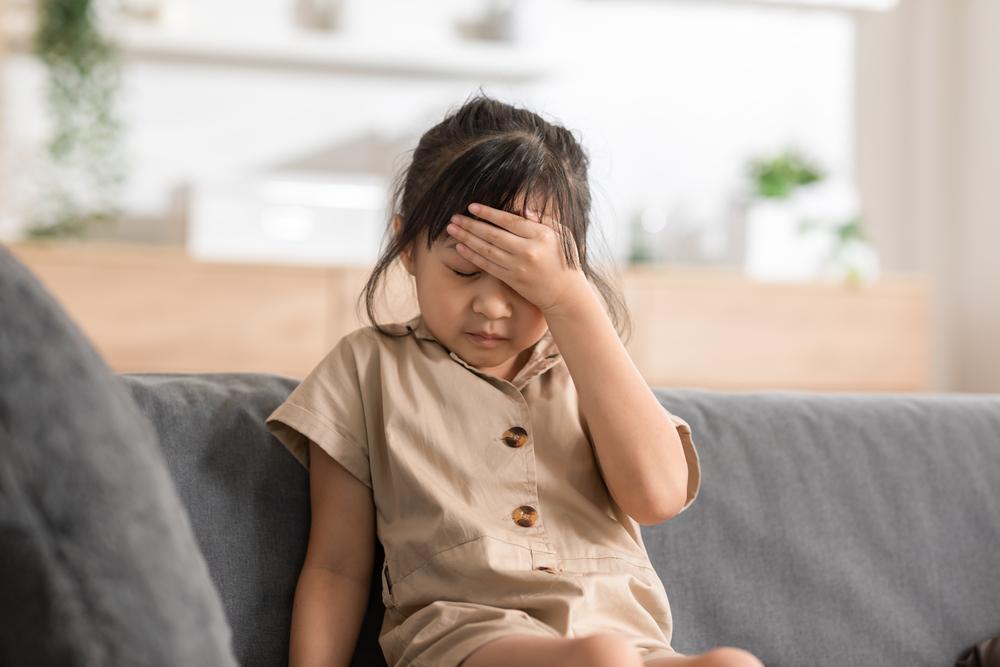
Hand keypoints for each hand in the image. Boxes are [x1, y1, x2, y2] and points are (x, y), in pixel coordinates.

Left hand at [445, 202, 590, 315]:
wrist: (565, 293)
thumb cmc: (564, 259)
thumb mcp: (561, 234)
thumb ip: (542, 220)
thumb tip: (521, 210)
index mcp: (540, 235)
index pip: (508, 220)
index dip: (488, 213)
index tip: (472, 207)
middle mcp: (527, 250)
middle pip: (492, 234)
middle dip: (470, 225)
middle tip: (454, 217)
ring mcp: (518, 266)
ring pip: (486, 250)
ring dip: (466, 238)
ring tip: (451, 230)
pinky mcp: (511, 279)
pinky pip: (487, 265)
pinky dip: (472, 256)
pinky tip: (460, 247)